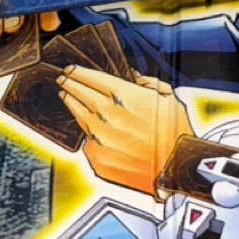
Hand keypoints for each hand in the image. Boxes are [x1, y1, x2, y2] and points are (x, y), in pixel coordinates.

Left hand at [58, 65, 194, 196]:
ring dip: (72, 104)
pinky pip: (88, 141)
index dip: (78, 72)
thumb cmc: (176, 132)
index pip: (91, 78)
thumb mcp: (168, 97)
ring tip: (68, 98)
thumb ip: (149, 83)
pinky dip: (89, 134)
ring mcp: (98, 139)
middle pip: (78, 94)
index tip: (71, 69)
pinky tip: (94, 130)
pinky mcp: (97, 158)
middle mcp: (105, 115)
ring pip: (78, 116)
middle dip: (69, 84)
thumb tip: (134, 77)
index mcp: (123, 95)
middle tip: (62, 79)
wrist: (176, 169)